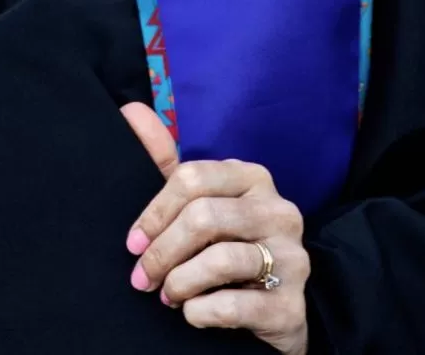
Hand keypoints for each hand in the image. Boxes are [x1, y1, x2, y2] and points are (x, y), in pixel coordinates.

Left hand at [121, 103, 312, 354]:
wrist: (273, 315)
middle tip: (143, 279)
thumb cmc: (228, 252)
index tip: (134, 243)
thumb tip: (132, 110)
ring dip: (180, 283)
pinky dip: (201, 312)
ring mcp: (292, 257)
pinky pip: (233, 305)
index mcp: (253, 180)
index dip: (154, 213)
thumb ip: (167, 164)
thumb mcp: (199, 206)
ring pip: (220, 260)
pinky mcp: (290, 305)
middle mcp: (280, 211)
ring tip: (170, 296)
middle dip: (162, 252)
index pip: (192, 179)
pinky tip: (194, 313)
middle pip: (203, 217)